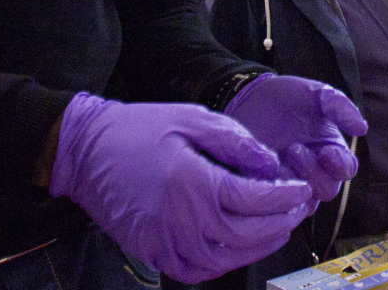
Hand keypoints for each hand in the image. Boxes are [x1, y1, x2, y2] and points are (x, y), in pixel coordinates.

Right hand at [51, 92, 315, 282]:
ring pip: (226, 259)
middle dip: (280, 223)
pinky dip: (224, 264)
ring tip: (278, 228)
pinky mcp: (152, 253)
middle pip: (246, 235)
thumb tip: (271, 165)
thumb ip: (236, 141)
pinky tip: (239, 247)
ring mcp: (164, 242)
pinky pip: (197, 270)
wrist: (85, 152)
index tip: (302, 189)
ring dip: (258, 247)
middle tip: (297, 209)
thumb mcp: (192, 118)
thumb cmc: (139, 129)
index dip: (285, 197)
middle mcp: (181, 220)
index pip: (255, 200)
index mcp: (194, 183)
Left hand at [224, 73, 367, 201]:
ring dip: (293, 183)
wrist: (251, 97)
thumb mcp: (317, 94)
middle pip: (327, 190)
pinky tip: (262, 173)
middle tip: (294, 148)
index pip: (346, 169)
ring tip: (278, 157)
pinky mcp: (267, 188)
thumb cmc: (289, 96)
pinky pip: (274, 204)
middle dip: (313, 172)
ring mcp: (291, 182)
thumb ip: (340, 107)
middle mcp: (315, 172)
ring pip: (302, 201)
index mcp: (332, 151)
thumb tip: (363, 129)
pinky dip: (272, 192)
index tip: (327, 151)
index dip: (340, 165)